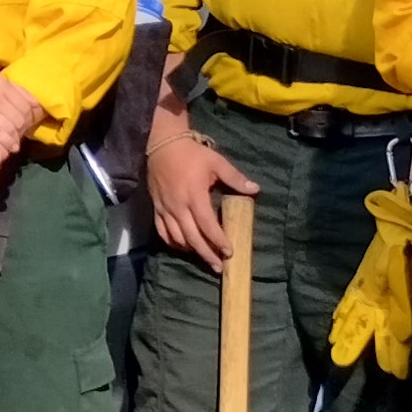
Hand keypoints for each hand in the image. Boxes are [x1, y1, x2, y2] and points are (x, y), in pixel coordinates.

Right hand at [0, 69, 46, 148]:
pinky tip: (8, 148)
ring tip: (14, 144)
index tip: (32, 125)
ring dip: (16, 138)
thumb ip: (8, 92)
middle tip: (22, 137)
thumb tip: (31, 105)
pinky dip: (6, 142)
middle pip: (22, 116)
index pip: (29, 102)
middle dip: (25, 129)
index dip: (34, 117)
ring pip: (11, 126)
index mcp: (1, 82)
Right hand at [144, 123, 258, 269]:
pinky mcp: (156, 208)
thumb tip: (255, 190)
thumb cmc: (192, 154)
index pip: (207, 224)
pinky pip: (162, 232)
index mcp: (194, 195)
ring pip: (177, 238)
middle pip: (192, 237)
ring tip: (204, 258)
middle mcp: (178, 206)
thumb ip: (235, 178)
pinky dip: (173, 243)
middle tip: (219, 266)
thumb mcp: (216, 162)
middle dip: (206, 254)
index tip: (229, 252)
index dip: (218, 240)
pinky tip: (183, 247)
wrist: (162, 145)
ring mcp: (165, 209)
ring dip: (191, 251)